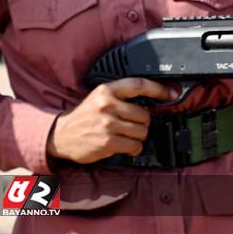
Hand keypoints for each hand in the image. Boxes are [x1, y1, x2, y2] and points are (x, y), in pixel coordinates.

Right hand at [46, 78, 176, 163]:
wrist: (61, 135)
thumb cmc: (84, 116)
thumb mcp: (99, 98)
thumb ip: (122, 97)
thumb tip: (152, 101)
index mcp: (107, 90)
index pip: (139, 85)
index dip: (159, 89)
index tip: (171, 93)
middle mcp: (107, 105)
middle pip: (144, 114)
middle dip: (143, 122)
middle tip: (132, 125)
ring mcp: (107, 124)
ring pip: (142, 131)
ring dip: (138, 136)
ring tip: (127, 136)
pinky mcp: (107, 141)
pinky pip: (134, 145)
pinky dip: (134, 148)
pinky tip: (125, 146)